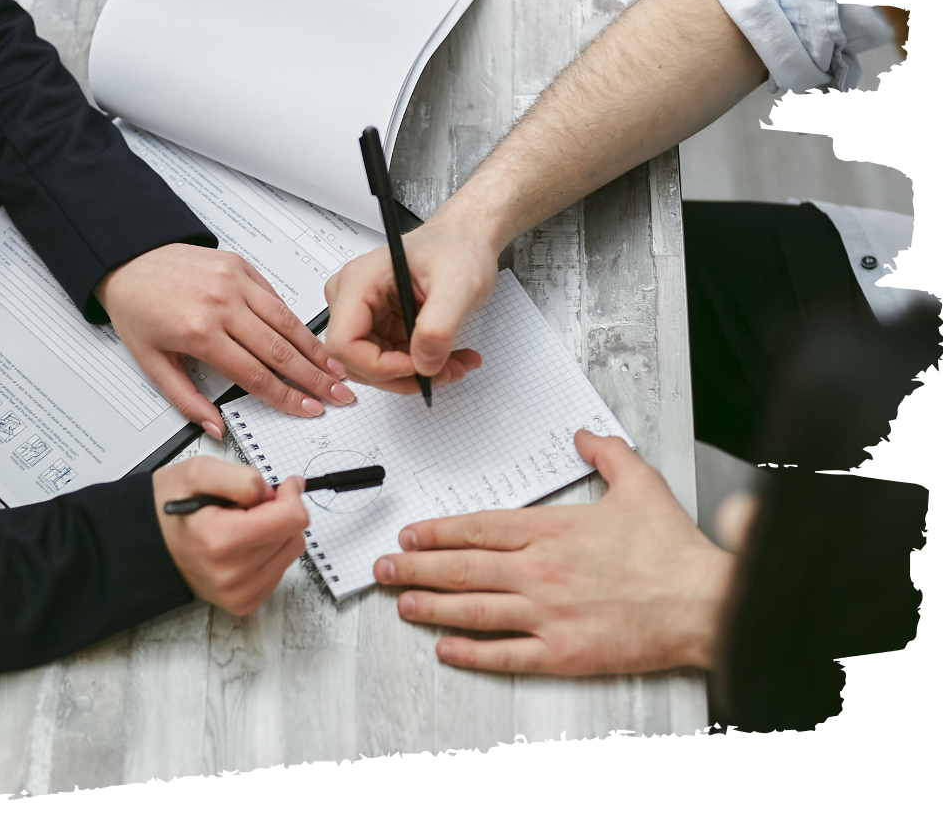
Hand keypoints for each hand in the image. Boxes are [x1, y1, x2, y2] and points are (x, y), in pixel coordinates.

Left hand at [97, 245, 354, 436]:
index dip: (287, 396)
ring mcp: (235, 281)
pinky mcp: (241, 266)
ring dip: (315, 349)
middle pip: (280, 350)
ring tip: (335, 369)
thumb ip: (186, 400)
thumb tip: (215, 426)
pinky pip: (276, 297)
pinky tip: (309, 339)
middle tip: (338, 394)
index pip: (255, 374)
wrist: (128, 261)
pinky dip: (294, 321)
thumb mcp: (151, 363)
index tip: (307, 408)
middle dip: (314, 377)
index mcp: (199, 332)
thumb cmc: (137, 309)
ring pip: (286, 322)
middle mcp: (221, 304)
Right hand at [153, 456, 308, 615]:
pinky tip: (241, 544)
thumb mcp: (199, 471)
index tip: (280, 487)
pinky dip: (267, 551)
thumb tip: (276, 493)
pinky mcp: (243, 602)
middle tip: (247, 506)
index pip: (292, 519)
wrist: (147, 542)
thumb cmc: (169, 507)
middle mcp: (232, 573)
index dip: (290, 496)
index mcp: (222, 540)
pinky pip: (278, 570)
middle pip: (294, 535)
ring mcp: (238, 593)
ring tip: (240, 525)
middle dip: (278, 512)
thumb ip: (243, 478)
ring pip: (289, 552)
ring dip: (274, 532)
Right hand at [323, 214, 490, 393]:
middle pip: (356, 362)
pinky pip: (390, 361)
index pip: (343, 343)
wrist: (466, 241)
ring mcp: (364, 314)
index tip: (416, 366)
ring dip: (415, 374)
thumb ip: (439, 327)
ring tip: (453, 364)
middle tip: (443, 371)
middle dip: (402, 375)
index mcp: (359, 282)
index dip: (377, 366)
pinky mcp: (380, 326)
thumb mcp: (459, 285)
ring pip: (374, 367)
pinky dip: (420, 367)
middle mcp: (353, 298)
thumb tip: (423, 364)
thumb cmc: (458, 248)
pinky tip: (447, 357)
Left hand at [372, 430, 736, 674]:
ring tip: (401, 605)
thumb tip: (582, 434)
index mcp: (552, 531)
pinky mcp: (563, 653)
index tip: (409, 535)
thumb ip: (606, 453)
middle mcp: (540, 572)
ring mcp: (548, 615)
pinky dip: (471, 653)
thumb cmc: (673, 551)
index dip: (437, 532)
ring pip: (473, 611)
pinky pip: (505, 655)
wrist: (706, 604)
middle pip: (462, 568)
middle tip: (383, 570)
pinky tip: (446, 649)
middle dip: (415, 568)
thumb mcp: (641, 485)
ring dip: (431, 607)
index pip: (478, 528)